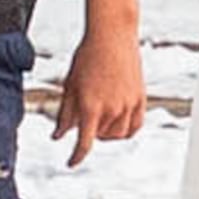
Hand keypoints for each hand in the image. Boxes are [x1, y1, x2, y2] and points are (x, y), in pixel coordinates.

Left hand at [52, 25, 145, 166]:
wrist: (112, 36)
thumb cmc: (87, 57)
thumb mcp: (70, 86)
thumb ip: (65, 114)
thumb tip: (57, 136)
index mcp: (91, 106)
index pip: (84, 143)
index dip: (76, 157)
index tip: (71, 163)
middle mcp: (112, 109)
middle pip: (101, 138)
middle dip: (90, 134)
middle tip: (84, 120)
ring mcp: (129, 104)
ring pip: (118, 135)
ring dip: (107, 134)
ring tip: (99, 120)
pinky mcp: (141, 98)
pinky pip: (136, 126)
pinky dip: (126, 130)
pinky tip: (118, 124)